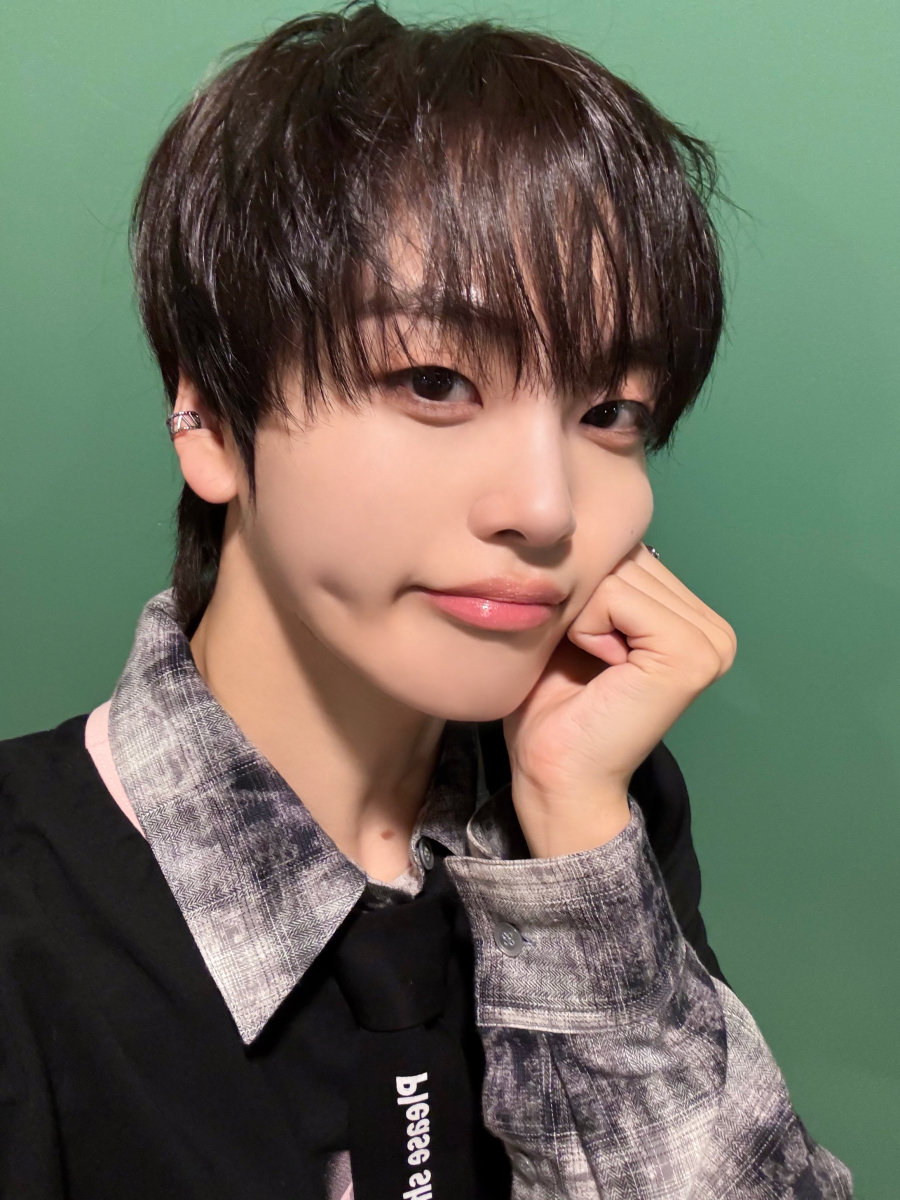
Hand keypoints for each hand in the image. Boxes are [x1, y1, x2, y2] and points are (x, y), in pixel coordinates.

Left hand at [502, 543, 736, 857]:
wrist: (553, 774)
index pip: (629, 551)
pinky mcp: (692, 654)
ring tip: (585, 660)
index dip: (585, 585)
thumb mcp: (575, 622)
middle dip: (583, 597)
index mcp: (691, 618)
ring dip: (581, 612)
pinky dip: (588, 625)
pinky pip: (618, 596)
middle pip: (625, 557)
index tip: (575, 638)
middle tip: (575, 653)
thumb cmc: (552, 705)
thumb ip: (594, 575)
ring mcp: (710, 641)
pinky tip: (593, 664)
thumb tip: (585, 519)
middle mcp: (712, 627)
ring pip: (618, 572)